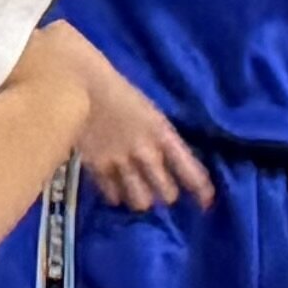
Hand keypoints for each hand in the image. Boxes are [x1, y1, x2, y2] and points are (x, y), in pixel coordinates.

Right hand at [76, 79, 212, 213]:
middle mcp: (146, 153)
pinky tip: (116, 191)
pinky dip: (116, 196)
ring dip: (143, 199)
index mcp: (163, 134)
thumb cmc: (120, 94)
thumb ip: (162, 140)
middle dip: (167, 194)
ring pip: (141, 201)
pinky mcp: (98, 168)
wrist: (82, 85)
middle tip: (163, 192)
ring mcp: (121, 162)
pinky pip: (112, 195)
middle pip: (167, 193)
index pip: (189, 170)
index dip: (200, 190)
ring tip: (139, 195)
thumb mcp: (151, 115)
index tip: (205, 203)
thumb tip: (172, 165)